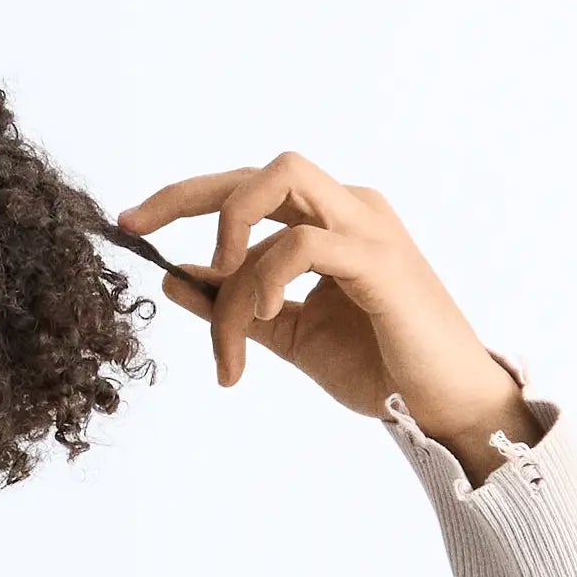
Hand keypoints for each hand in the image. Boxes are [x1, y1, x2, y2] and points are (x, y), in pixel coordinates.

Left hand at [113, 154, 525, 472]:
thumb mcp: (291, 335)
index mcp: (330, 222)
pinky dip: (268, 278)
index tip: (131, 223)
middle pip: (257, 171)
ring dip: (232, 254)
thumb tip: (176, 280)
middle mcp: (348, 207)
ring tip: (233, 330)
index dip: (186, 198)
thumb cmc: (381, 368)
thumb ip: (237, 307)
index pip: (249, 189)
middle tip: (140, 232)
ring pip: (276, 188)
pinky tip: (265, 320)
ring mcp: (366, 226)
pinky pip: (303, 243)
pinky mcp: (379, 259)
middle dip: (187, 195)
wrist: (445, 406)